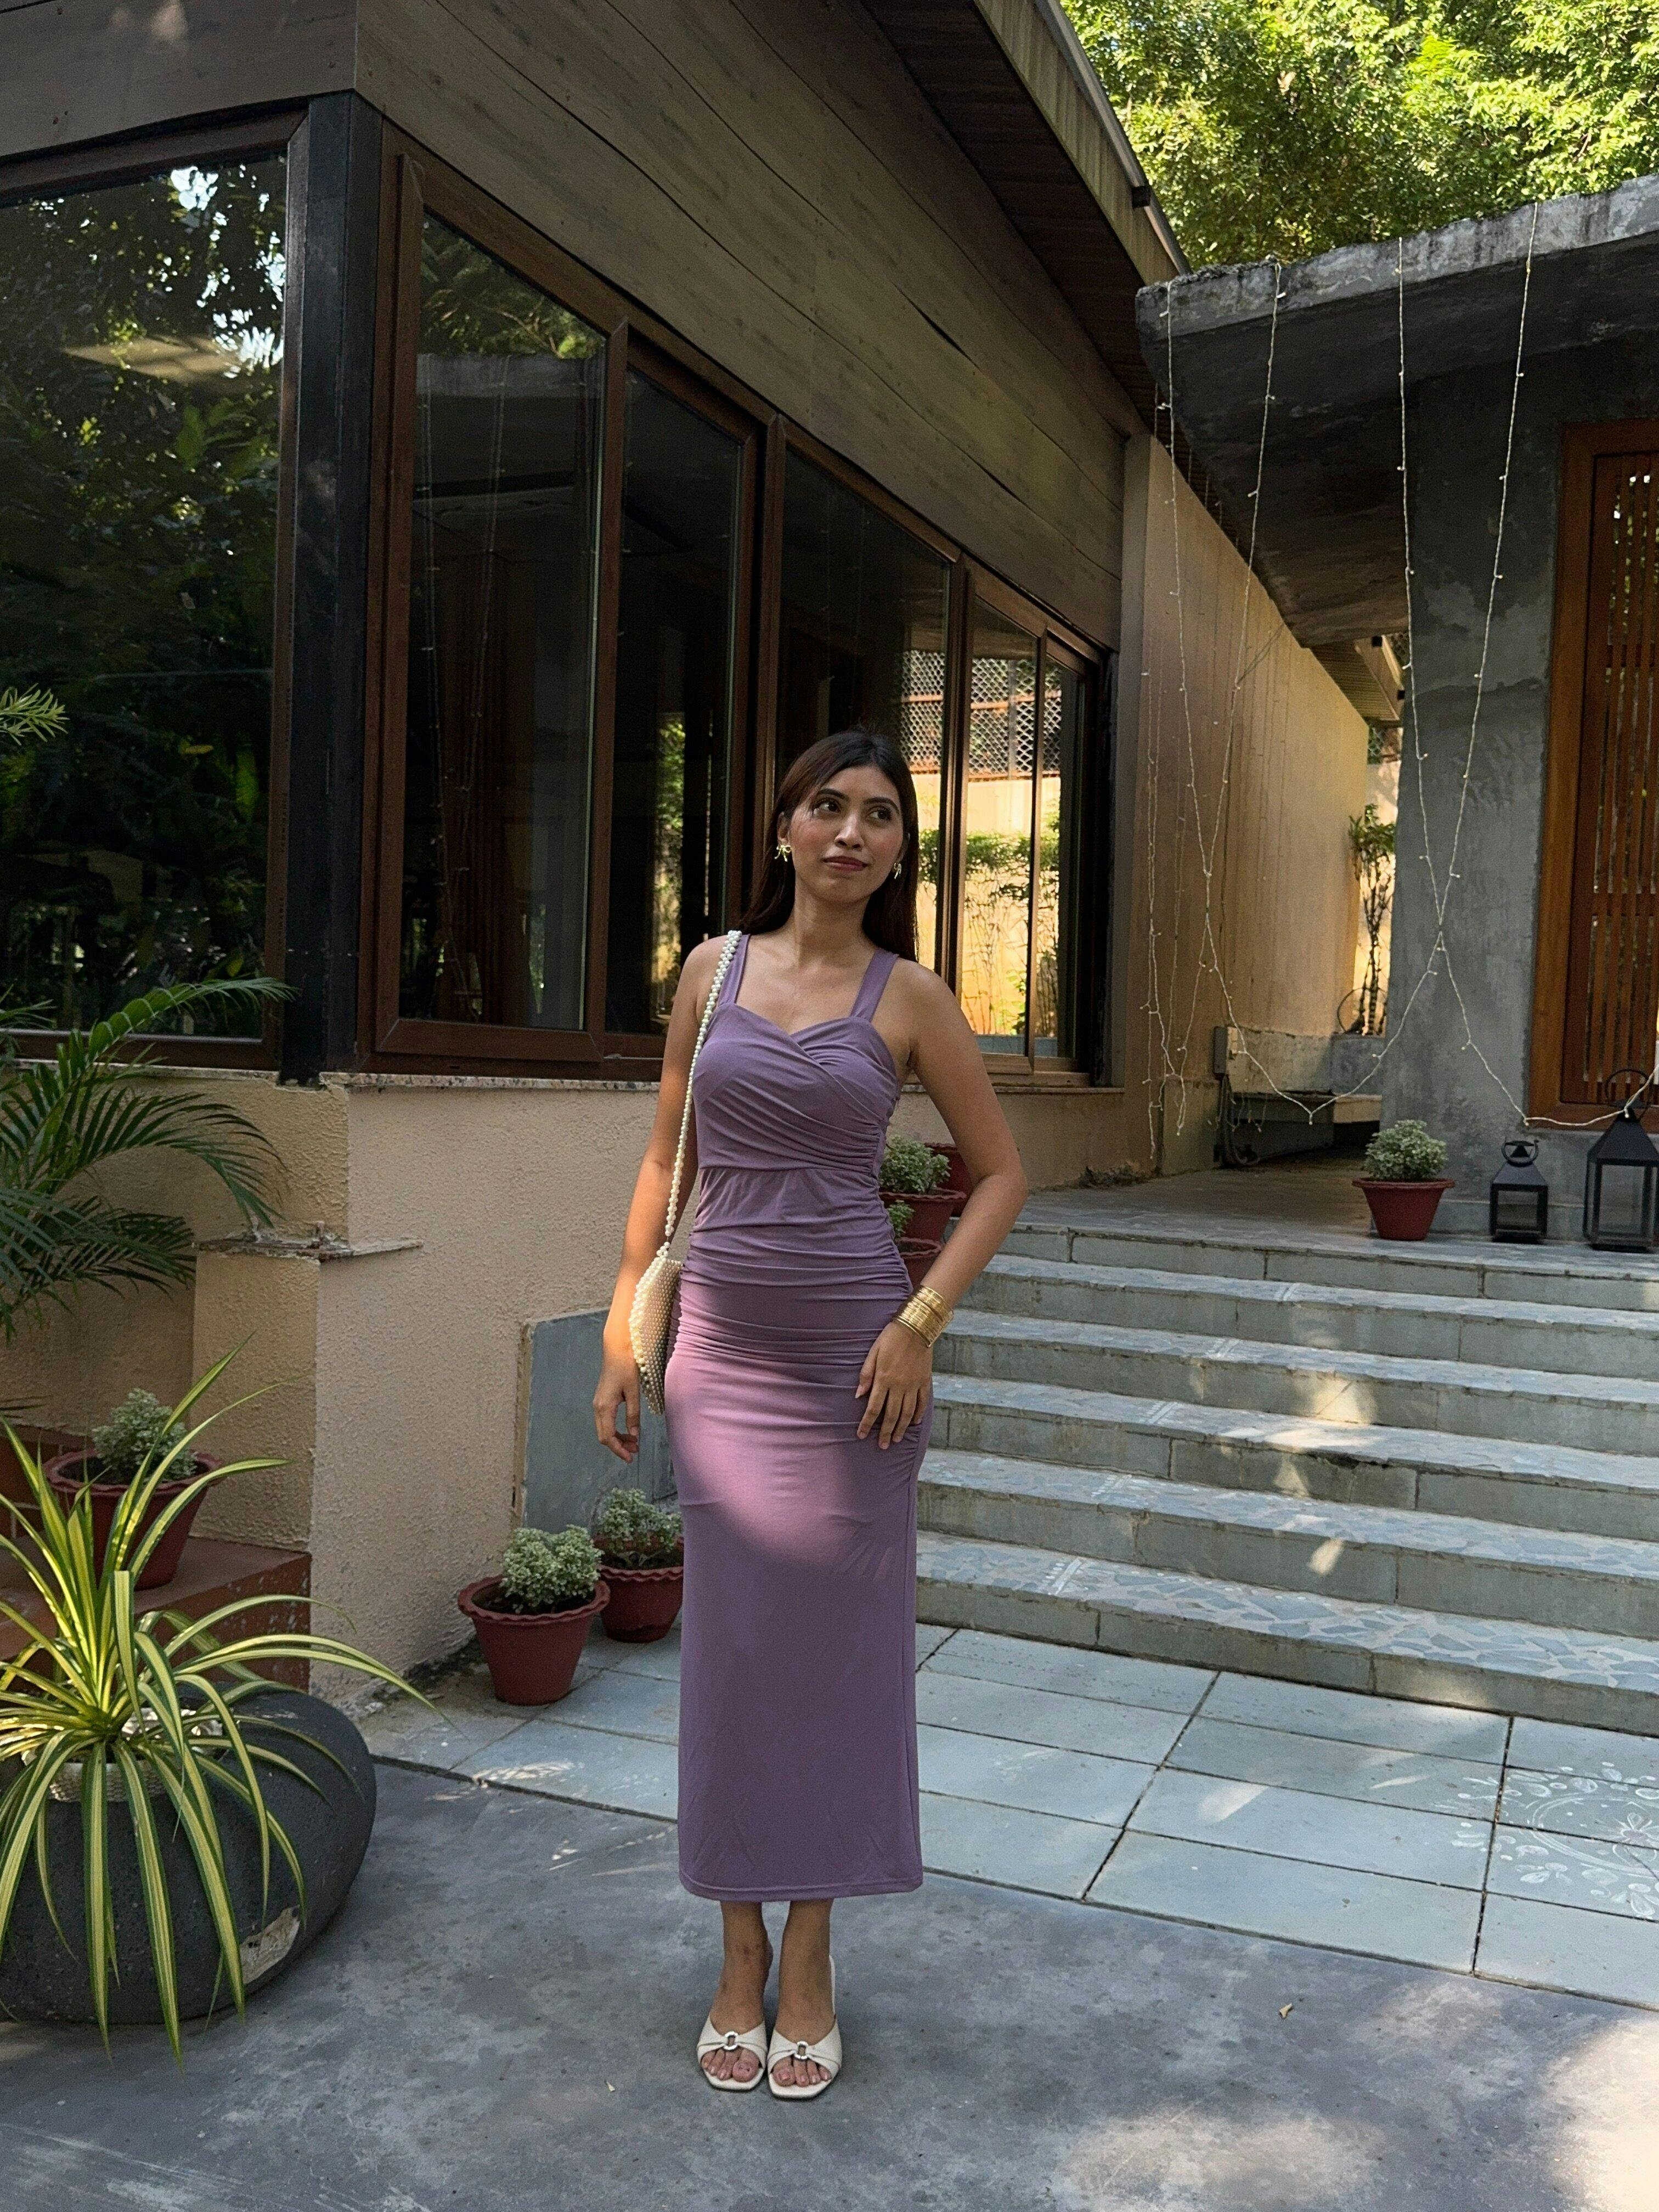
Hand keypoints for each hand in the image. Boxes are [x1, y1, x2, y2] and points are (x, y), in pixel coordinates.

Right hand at [593, 1331, 641, 1462]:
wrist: (617, 1350)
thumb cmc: (626, 1368)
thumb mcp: (633, 1393)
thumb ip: (633, 1415)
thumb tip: (635, 1435)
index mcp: (604, 1407)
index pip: (608, 1437)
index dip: (619, 1450)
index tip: (631, 1458)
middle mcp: (597, 1407)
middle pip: (604, 1436)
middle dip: (619, 1446)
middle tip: (636, 1451)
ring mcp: (598, 1404)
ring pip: (604, 1429)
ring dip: (618, 1438)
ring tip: (634, 1442)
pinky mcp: (601, 1400)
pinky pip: (605, 1421)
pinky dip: (615, 1429)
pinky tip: (628, 1430)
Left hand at [855, 1320, 932, 1448]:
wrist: (916, 1327)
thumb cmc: (890, 1338)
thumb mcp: (873, 1353)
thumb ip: (865, 1375)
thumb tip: (858, 1396)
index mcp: (883, 1379)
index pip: (873, 1408)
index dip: (867, 1423)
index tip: (861, 1435)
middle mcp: (899, 1386)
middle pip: (891, 1415)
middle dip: (884, 1432)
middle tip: (882, 1446)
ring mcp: (913, 1385)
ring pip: (907, 1413)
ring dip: (901, 1428)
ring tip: (896, 1439)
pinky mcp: (924, 1381)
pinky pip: (922, 1403)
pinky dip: (918, 1415)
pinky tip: (914, 1423)